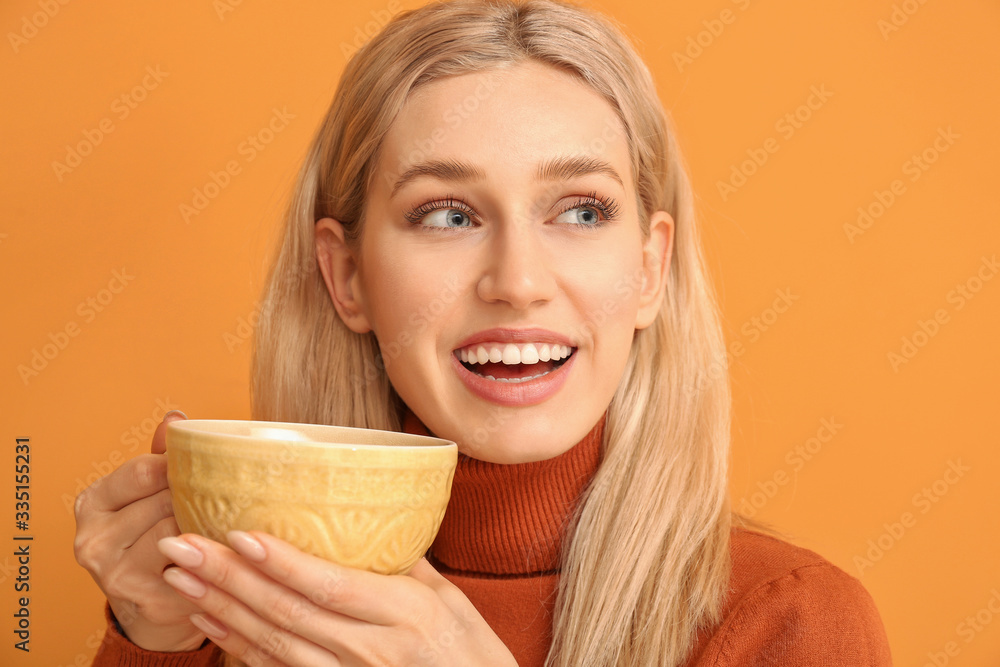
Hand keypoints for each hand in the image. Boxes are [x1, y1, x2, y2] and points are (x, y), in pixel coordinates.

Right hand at [73, 410, 209, 650]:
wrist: (150, 599)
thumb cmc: (153, 530)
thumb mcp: (147, 491)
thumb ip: (160, 456)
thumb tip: (176, 418)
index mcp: (92, 503)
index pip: (143, 472)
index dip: (179, 468)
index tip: (204, 467)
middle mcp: (94, 542)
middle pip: (165, 503)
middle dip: (198, 497)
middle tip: (226, 493)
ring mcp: (118, 576)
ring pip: (180, 533)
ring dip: (209, 524)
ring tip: (226, 518)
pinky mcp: (150, 601)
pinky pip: (197, 566)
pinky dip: (215, 554)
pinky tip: (226, 548)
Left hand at [156, 530, 517, 665]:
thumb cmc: (471, 650)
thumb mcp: (448, 597)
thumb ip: (402, 558)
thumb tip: (361, 514)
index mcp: (404, 612)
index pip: (330, 585)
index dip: (282, 561)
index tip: (238, 532)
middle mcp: (371, 649)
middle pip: (288, 612)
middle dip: (228, 577)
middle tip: (180, 545)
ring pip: (273, 643)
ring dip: (221, 609)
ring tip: (180, 577)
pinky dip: (237, 645)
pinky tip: (207, 620)